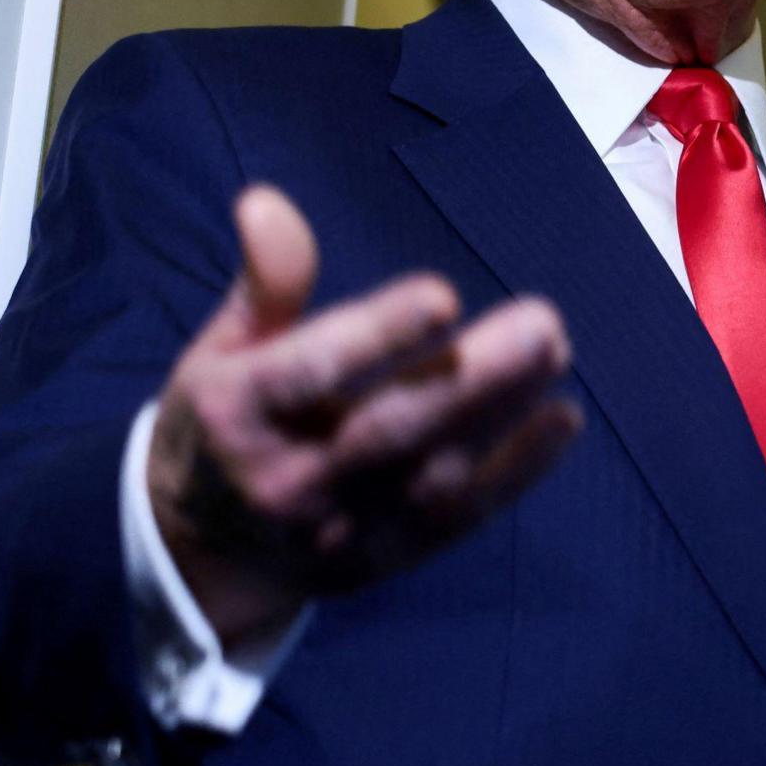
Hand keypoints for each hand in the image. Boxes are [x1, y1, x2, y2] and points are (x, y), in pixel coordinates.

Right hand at [146, 186, 582, 644]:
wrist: (205, 553)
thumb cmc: (226, 420)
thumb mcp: (222, 347)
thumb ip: (264, 280)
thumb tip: (268, 201)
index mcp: (236, 412)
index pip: (311, 372)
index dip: (379, 335)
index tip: (444, 295)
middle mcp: (284, 481)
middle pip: (388, 432)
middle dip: (471, 379)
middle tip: (540, 322)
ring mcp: (336, 533)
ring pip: (432, 476)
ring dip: (504, 417)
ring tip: (556, 352)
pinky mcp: (380, 563)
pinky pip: (456, 522)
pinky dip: (515, 473)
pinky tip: (560, 421)